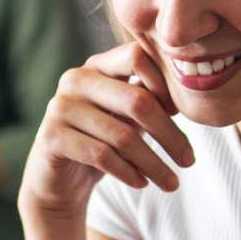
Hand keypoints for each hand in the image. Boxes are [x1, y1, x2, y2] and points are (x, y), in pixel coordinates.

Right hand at [19, 42, 194, 219]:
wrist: (59, 181)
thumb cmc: (100, 143)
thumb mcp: (126, 118)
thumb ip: (148, 101)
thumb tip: (185, 100)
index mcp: (97, 66)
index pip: (137, 56)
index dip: (164, 84)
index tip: (179, 115)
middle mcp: (76, 80)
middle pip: (136, 100)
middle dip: (169, 135)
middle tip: (189, 161)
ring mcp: (60, 107)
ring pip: (121, 135)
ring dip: (153, 164)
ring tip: (171, 183)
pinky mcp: (51, 137)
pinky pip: (101, 155)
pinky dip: (128, 172)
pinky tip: (142, 183)